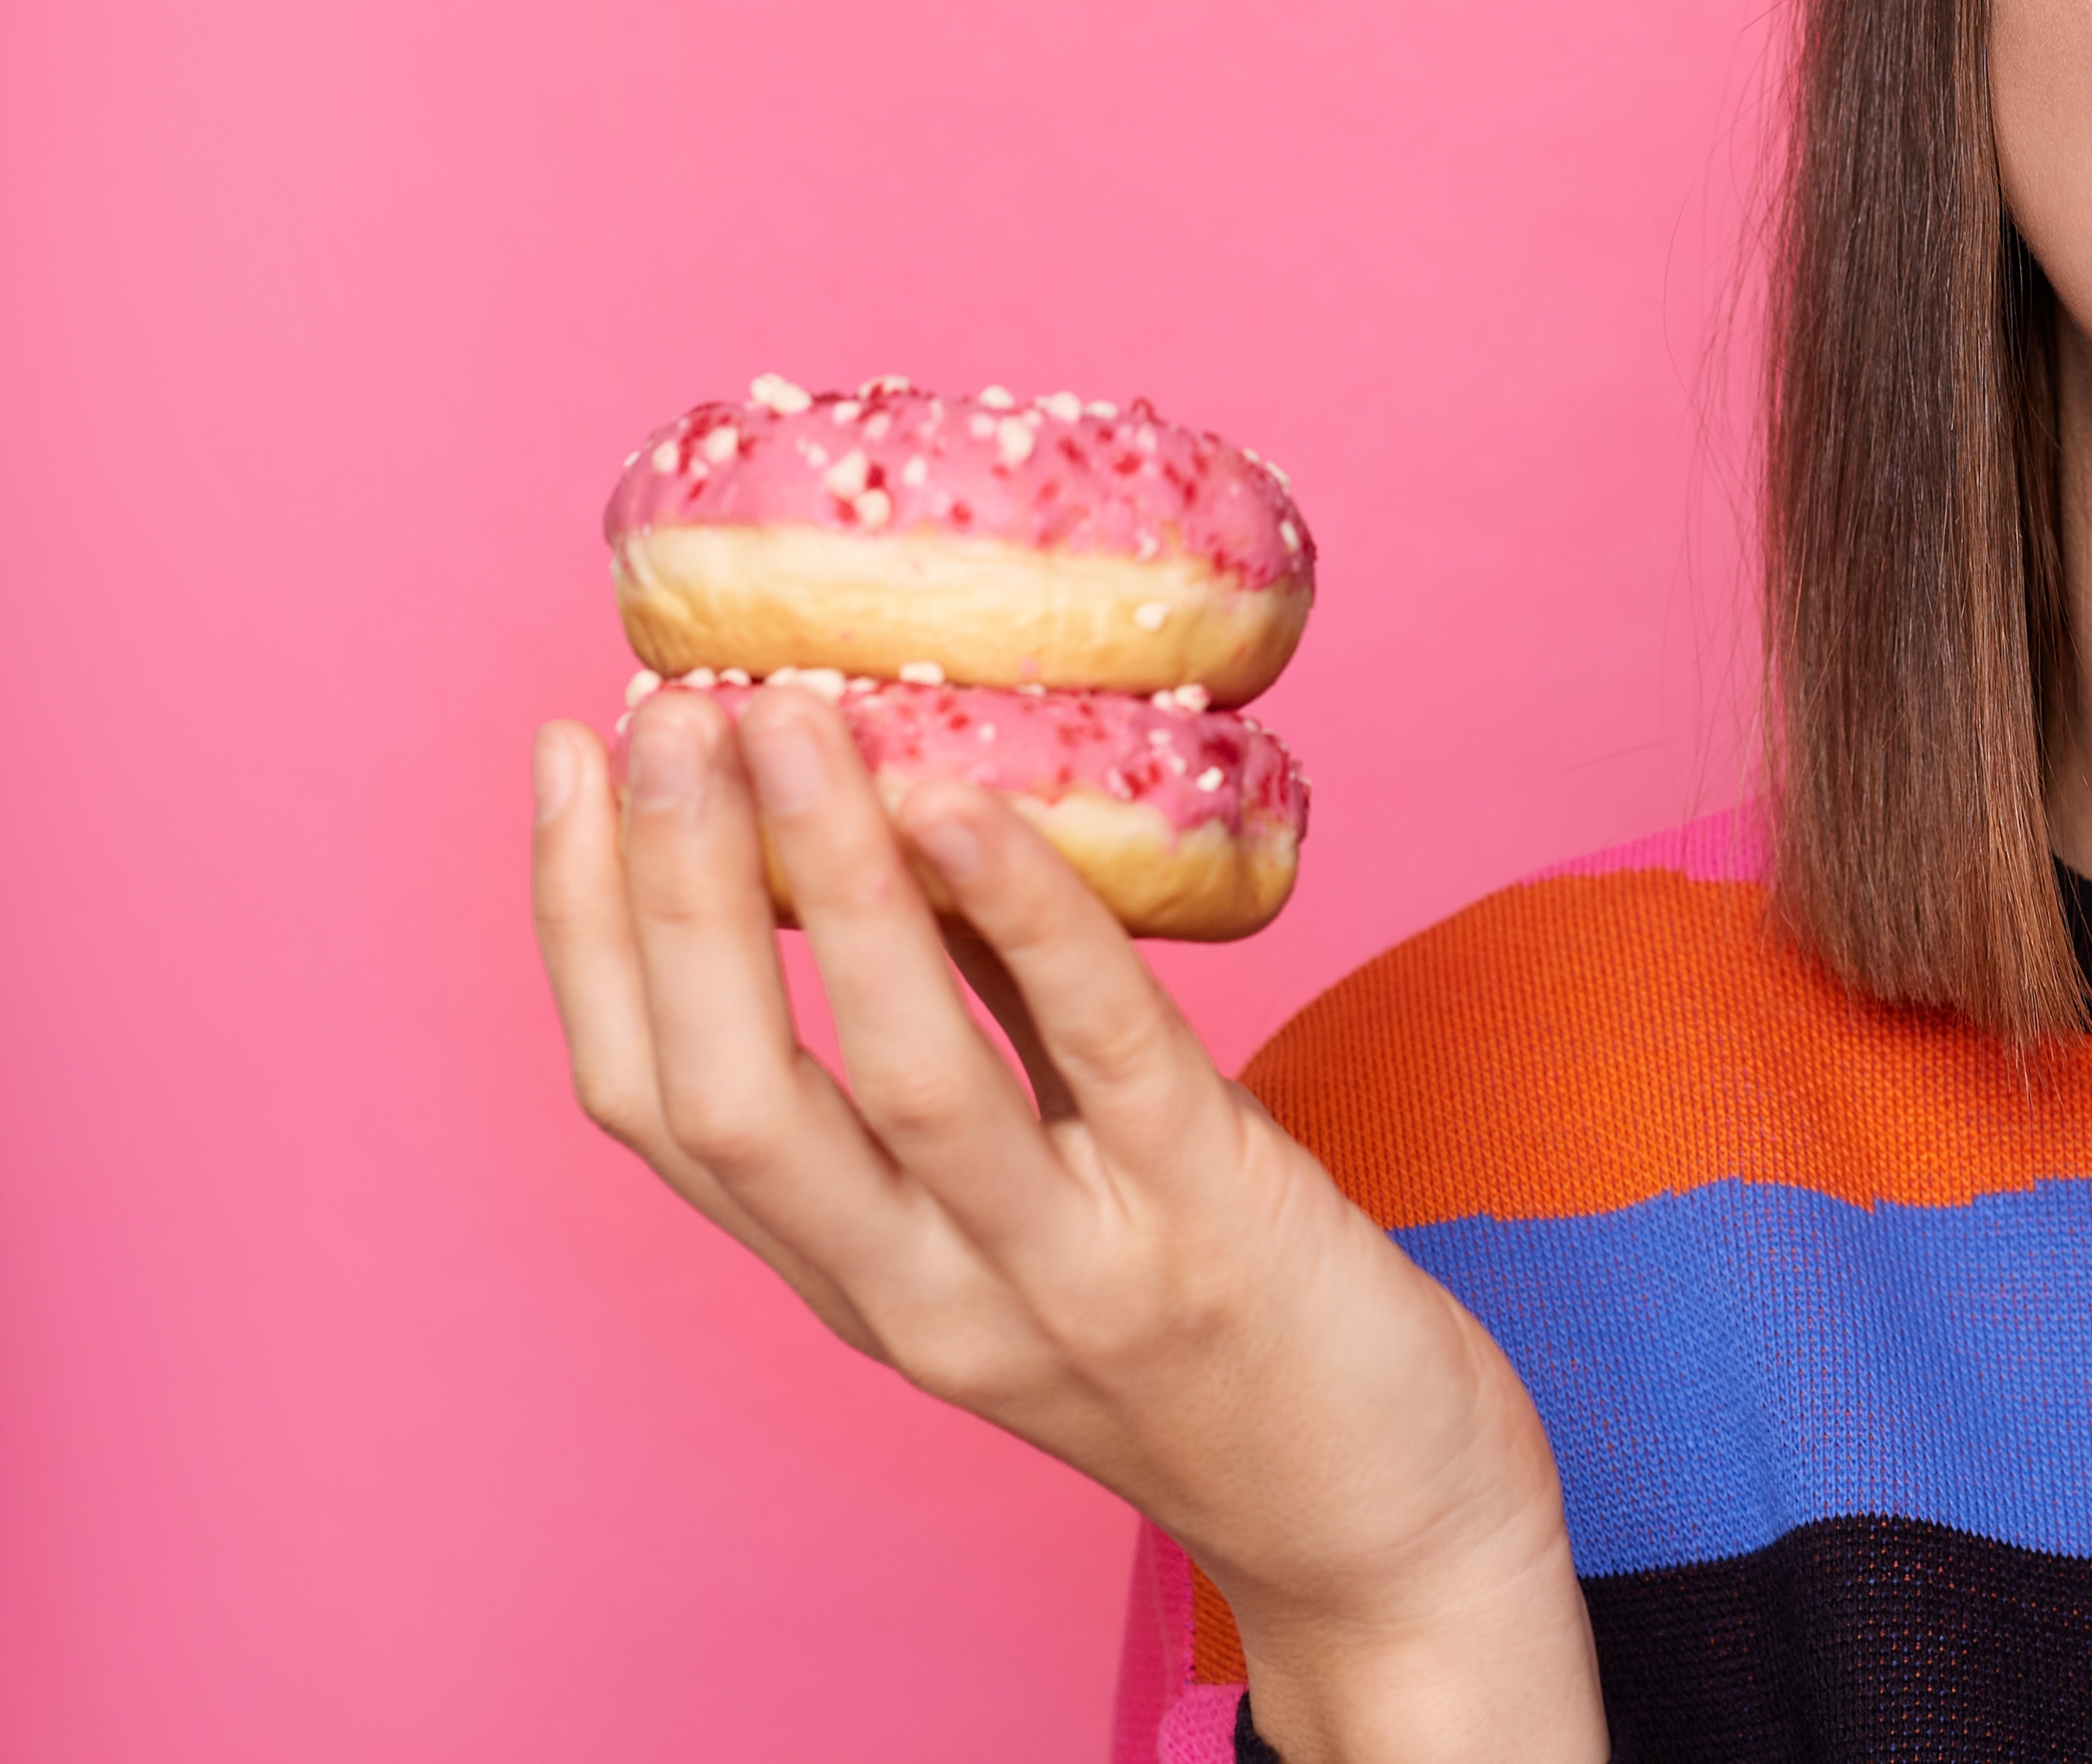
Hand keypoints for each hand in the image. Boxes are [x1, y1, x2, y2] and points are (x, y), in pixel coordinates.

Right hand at [533, 691, 1606, 1761]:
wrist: (1379, 1519)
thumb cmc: (1212, 1326)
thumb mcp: (1040, 1197)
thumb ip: (974, 1026)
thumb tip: (900, 800)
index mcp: (858, 1281)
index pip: (656, 1107)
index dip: (591, 930)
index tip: (573, 763)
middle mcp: (925, 1295)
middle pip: (728, 1093)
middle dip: (670, 890)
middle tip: (666, 711)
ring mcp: (1066, 1270)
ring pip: (895, 1070)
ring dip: (823, 878)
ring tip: (788, 716)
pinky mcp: (1209, 1222)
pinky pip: (1094, 1046)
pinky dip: (1019, 914)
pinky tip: (965, 798)